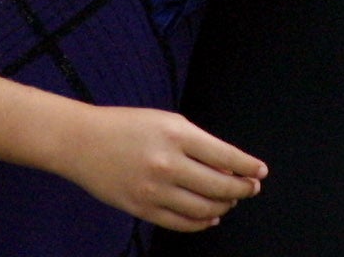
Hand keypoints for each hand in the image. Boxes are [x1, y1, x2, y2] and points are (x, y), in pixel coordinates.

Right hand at [64, 106, 265, 232]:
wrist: (82, 142)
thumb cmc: (128, 126)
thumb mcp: (168, 121)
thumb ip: (198, 143)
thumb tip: (229, 166)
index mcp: (177, 134)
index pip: (225, 155)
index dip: (248, 166)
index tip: (261, 171)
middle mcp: (167, 163)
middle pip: (218, 185)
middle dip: (242, 189)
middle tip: (252, 188)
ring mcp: (153, 190)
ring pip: (202, 208)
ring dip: (224, 205)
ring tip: (231, 200)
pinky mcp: (141, 209)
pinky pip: (180, 223)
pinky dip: (201, 222)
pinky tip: (211, 217)